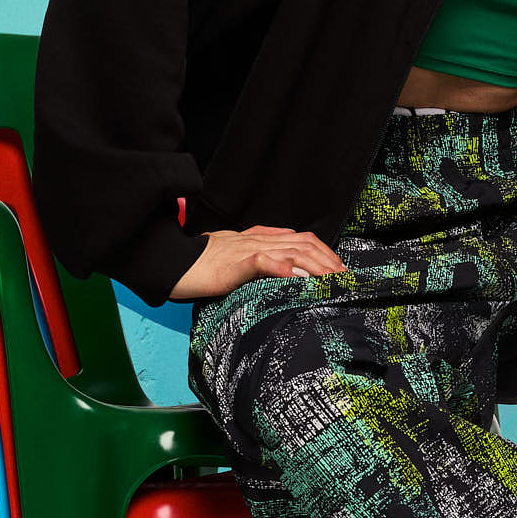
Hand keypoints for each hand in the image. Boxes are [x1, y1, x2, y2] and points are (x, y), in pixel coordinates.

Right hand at [168, 223, 348, 302]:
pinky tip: (296, 276)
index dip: (324, 252)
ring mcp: (245, 249)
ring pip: (289, 251)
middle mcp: (256, 240)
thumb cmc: (200, 267)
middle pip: (303, 244)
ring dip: (315, 265)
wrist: (170, 262)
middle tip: (346, 278)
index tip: (340, 269)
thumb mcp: (234, 262)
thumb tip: (284, 275)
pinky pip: (260, 261)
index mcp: (257, 239)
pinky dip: (281, 267)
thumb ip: (258, 264)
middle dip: (328, 260)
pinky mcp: (233, 263)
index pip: (300, 240)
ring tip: (332, 278)